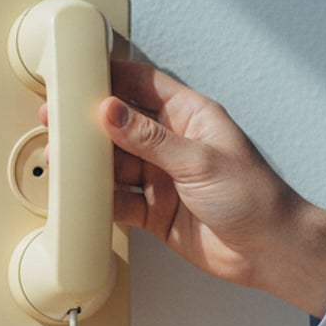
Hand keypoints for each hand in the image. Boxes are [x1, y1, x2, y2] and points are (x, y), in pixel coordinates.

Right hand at [43, 60, 325, 316]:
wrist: (270, 252)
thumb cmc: (256, 198)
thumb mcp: (199, 160)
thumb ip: (150, 138)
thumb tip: (111, 111)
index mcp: (191, 117)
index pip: (143, 85)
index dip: (111, 77)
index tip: (78, 74)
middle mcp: (175, 144)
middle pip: (122, 125)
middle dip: (88, 123)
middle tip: (55, 119)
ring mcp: (164, 178)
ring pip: (116, 164)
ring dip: (90, 164)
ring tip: (61, 160)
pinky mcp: (157, 211)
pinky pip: (119, 200)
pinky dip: (100, 199)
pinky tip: (82, 196)